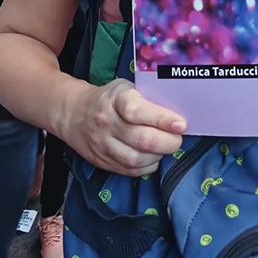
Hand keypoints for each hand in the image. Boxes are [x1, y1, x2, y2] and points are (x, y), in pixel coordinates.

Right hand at [63, 79, 185, 176]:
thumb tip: (179, 110)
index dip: (161, 119)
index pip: (137, 111)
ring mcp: (102, 145)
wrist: (75, 114)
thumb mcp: (127, 87)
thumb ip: (149, 97)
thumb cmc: (111, 98)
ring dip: (158, 155)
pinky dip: (148, 165)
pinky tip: (154, 156)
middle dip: (167, 142)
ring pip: (136, 159)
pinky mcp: (102, 162)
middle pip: (141, 140)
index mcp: (115, 98)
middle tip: (179, 137)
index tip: (181, 124)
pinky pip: (130, 170)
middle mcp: (106, 122)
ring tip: (167, 146)